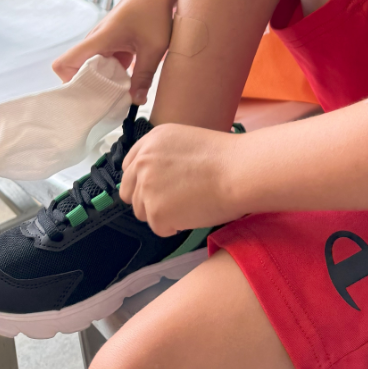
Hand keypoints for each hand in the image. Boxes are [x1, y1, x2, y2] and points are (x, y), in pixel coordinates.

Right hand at [52, 0, 173, 104]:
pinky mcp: (112, 42)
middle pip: (76, 70)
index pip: (64, 63)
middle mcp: (95, 40)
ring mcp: (103, 41)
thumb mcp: (154, 48)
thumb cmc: (154, 11)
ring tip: (119, 97)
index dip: (68, 82)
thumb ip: (144, 76)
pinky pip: (104, 63)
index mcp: (99, 39)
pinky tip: (128, 83)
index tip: (87, 96)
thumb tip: (136, 103)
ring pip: (92, 68)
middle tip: (106, 104)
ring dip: (102, 82)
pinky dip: (112, 74)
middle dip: (88, 89)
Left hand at [119, 124, 236, 235]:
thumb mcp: (185, 143)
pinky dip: (174, 226)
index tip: (156, 188)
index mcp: (150, 140)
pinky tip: (193, 212)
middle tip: (174, 201)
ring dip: (162, 213)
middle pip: (129, 193)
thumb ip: (162, 157)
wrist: (239, 171)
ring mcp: (146, 187)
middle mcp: (143, 161)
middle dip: (147, 200)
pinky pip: (159, 228)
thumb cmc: (224, 159)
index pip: (129, 167)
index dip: (141, 181)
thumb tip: (152, 180)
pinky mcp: (155, 211)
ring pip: (142, 212)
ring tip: (189, 203)